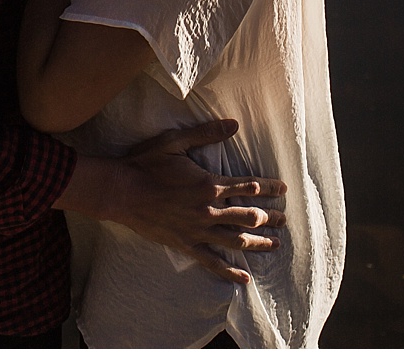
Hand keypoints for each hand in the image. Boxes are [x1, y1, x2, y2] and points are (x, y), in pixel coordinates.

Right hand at [110, 119, 287, 284]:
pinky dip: (229, 271)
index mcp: (209, 184)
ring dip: (259, 242)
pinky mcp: (185, 244)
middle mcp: (208, 209)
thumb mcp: (175, 142)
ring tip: (275, 244)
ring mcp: (198, 230)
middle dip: (270, 217)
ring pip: (236, 240)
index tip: (283, 189)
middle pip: (249, 216)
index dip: (269, 188)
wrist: (119, 191)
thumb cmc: (145, 164)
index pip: (249, 186)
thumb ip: (206, 133)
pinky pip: (212, 262)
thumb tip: (235, 124)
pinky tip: (244, 278)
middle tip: (283, 220)